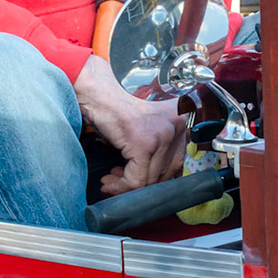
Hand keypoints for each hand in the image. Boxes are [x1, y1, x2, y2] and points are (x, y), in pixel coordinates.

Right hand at [71, 54, 186, 195]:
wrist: (96, 91)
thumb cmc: (115, 106)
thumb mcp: (146, 125)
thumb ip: (159, 146)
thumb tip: (157, 179)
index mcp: (181, 119)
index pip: (177, 162)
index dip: (155, 177)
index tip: (137, 180)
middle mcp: (177, 125)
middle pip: (167, 173)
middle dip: (142, 184)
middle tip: (120, 182)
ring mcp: (162, 135)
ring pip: (150, 180)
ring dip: (127, 186)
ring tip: (111, 181)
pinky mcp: (144, 144)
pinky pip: (136, 179)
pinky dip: (121, 186)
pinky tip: (109, 181)